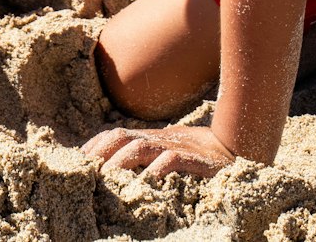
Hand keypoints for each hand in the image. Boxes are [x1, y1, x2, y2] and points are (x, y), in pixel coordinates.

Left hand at [81, 123, 235, 179]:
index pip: (116, 135)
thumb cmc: (199, 155)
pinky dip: (159, 168)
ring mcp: (176, 147)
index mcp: (151, 139)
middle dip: (101, 151)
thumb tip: (117, 166)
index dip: (96, 145)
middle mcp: (160, 140)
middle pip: (122, 136)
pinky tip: (148, 180)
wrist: (236, 148)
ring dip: (121, 160)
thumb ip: (147, 156)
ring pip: (141, 147)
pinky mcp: (195, 159)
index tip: (78, 159)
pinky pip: (174, 160)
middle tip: (85, 168)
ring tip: (106, 176)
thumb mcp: (169, 153)